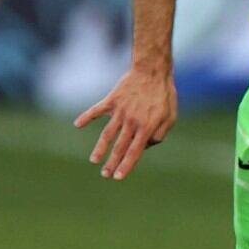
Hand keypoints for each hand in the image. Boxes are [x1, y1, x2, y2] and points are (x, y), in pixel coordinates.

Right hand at [76, 66, 177, 180]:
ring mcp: (120, 111)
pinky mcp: (112, 100)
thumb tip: (146, 147)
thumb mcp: (171, 117)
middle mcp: (132, 121)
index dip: (126, 165)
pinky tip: (77, 124)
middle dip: (112, 162)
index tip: (117, 177)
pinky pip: (97, 110)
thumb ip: (160, 134)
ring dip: (100, 148)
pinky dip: (87, 117)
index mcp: (146, 127)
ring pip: (107, 134)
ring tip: (94, 160)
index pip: (135, 151)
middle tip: (104, 174)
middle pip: (119, 146)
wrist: (153, 71)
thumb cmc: (164, 95)